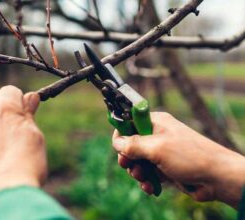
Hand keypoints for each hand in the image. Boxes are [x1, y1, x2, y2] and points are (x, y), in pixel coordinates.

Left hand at [0, 86, 45, 216]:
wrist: (3, 196)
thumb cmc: (26, 165)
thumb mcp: (35, 136)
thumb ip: (29, 115)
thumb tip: (30, 97)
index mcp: (4, 110)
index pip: (10, 91)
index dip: (19, 101)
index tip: (25, 113)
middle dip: (2, 117)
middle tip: (15, 136)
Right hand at [112, 112, 244, 208]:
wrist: (216, 177)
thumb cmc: (189, 156)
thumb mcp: (156, 148)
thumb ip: (133, 145)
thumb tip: (117, 142)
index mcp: (155, 123)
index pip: (129, 123)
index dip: (121, 135)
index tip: (119, 149)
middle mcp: (157, 135)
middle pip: (131, 145)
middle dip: (128, 158)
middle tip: (128, 166)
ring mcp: (162, 152)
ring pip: (138, 161)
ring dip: (138, 172)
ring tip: (144, 179)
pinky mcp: (166, 167)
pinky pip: (149, 173)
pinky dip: (148, 181)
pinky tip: (151, 187)